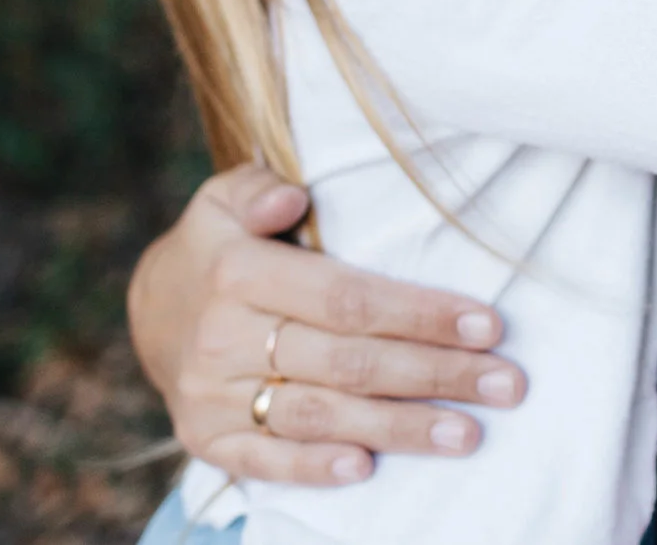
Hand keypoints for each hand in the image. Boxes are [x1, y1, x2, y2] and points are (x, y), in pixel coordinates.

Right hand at [127, 164, 527, 484]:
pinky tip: (369, 469)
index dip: (419, 313)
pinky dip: (316, 469)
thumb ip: (257, 188)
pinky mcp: (206, 439)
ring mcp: (212, 395)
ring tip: (468, 433)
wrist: (150, 311)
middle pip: (348, 362)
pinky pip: (266, 462)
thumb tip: (292, 197)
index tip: (487, 323)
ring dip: (399, 429)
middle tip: (505, 384)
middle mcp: (223, 338)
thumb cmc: (219, 247)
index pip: (346, 298)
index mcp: (238, 272)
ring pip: (320, 416)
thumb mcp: (223, 199)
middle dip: (435, 374)